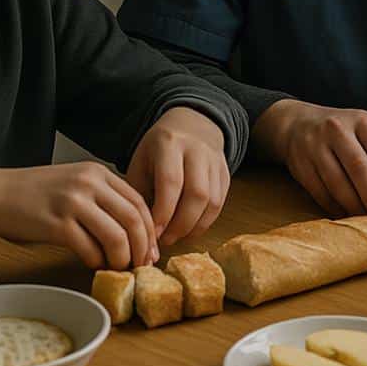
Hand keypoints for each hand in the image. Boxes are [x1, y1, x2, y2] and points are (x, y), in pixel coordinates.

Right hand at [0, 162, 155, 269]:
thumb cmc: (33, 194)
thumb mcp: (73, 183)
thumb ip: (101, 198)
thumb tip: (131, 231)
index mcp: (97, 173)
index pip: (138, 201)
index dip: (150, 229)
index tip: (150, 249)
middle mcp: (89, 183)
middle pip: (133, 219)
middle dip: (142, 247)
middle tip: (141, 264)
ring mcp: (73, 203)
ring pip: (116, 236)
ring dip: (122, 258)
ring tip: (118, 267)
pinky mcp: (57, 224)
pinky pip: (89, 249)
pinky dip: (97, 261)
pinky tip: (93, 264)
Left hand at [127, 106, 230, 247]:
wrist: (191, 124)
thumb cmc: (158, 149)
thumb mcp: (141, 163)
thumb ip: (140, 195)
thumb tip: (144, 237)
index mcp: (169, 144)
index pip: (171, 183)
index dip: (163, 213)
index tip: (153, 234)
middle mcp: (196, 150)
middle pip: (197, 194)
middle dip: (181, 224)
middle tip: (165, 241)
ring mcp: (215, 160)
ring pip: (212, 201)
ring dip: (195, 226)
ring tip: (177, 236)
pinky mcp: (226, 172)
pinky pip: (220, 202)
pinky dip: (206, 221)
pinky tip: (190, 229)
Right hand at [254, 99, 366, 219]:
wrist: (298, 125)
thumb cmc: (345, 135)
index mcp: (363, 121)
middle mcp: (338, 129)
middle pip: (360, 169)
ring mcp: (315, 146)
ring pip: (339, 184)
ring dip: (357, 208)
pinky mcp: (300, 165)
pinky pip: (321, 192)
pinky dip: (337, 208)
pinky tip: (349, 216)